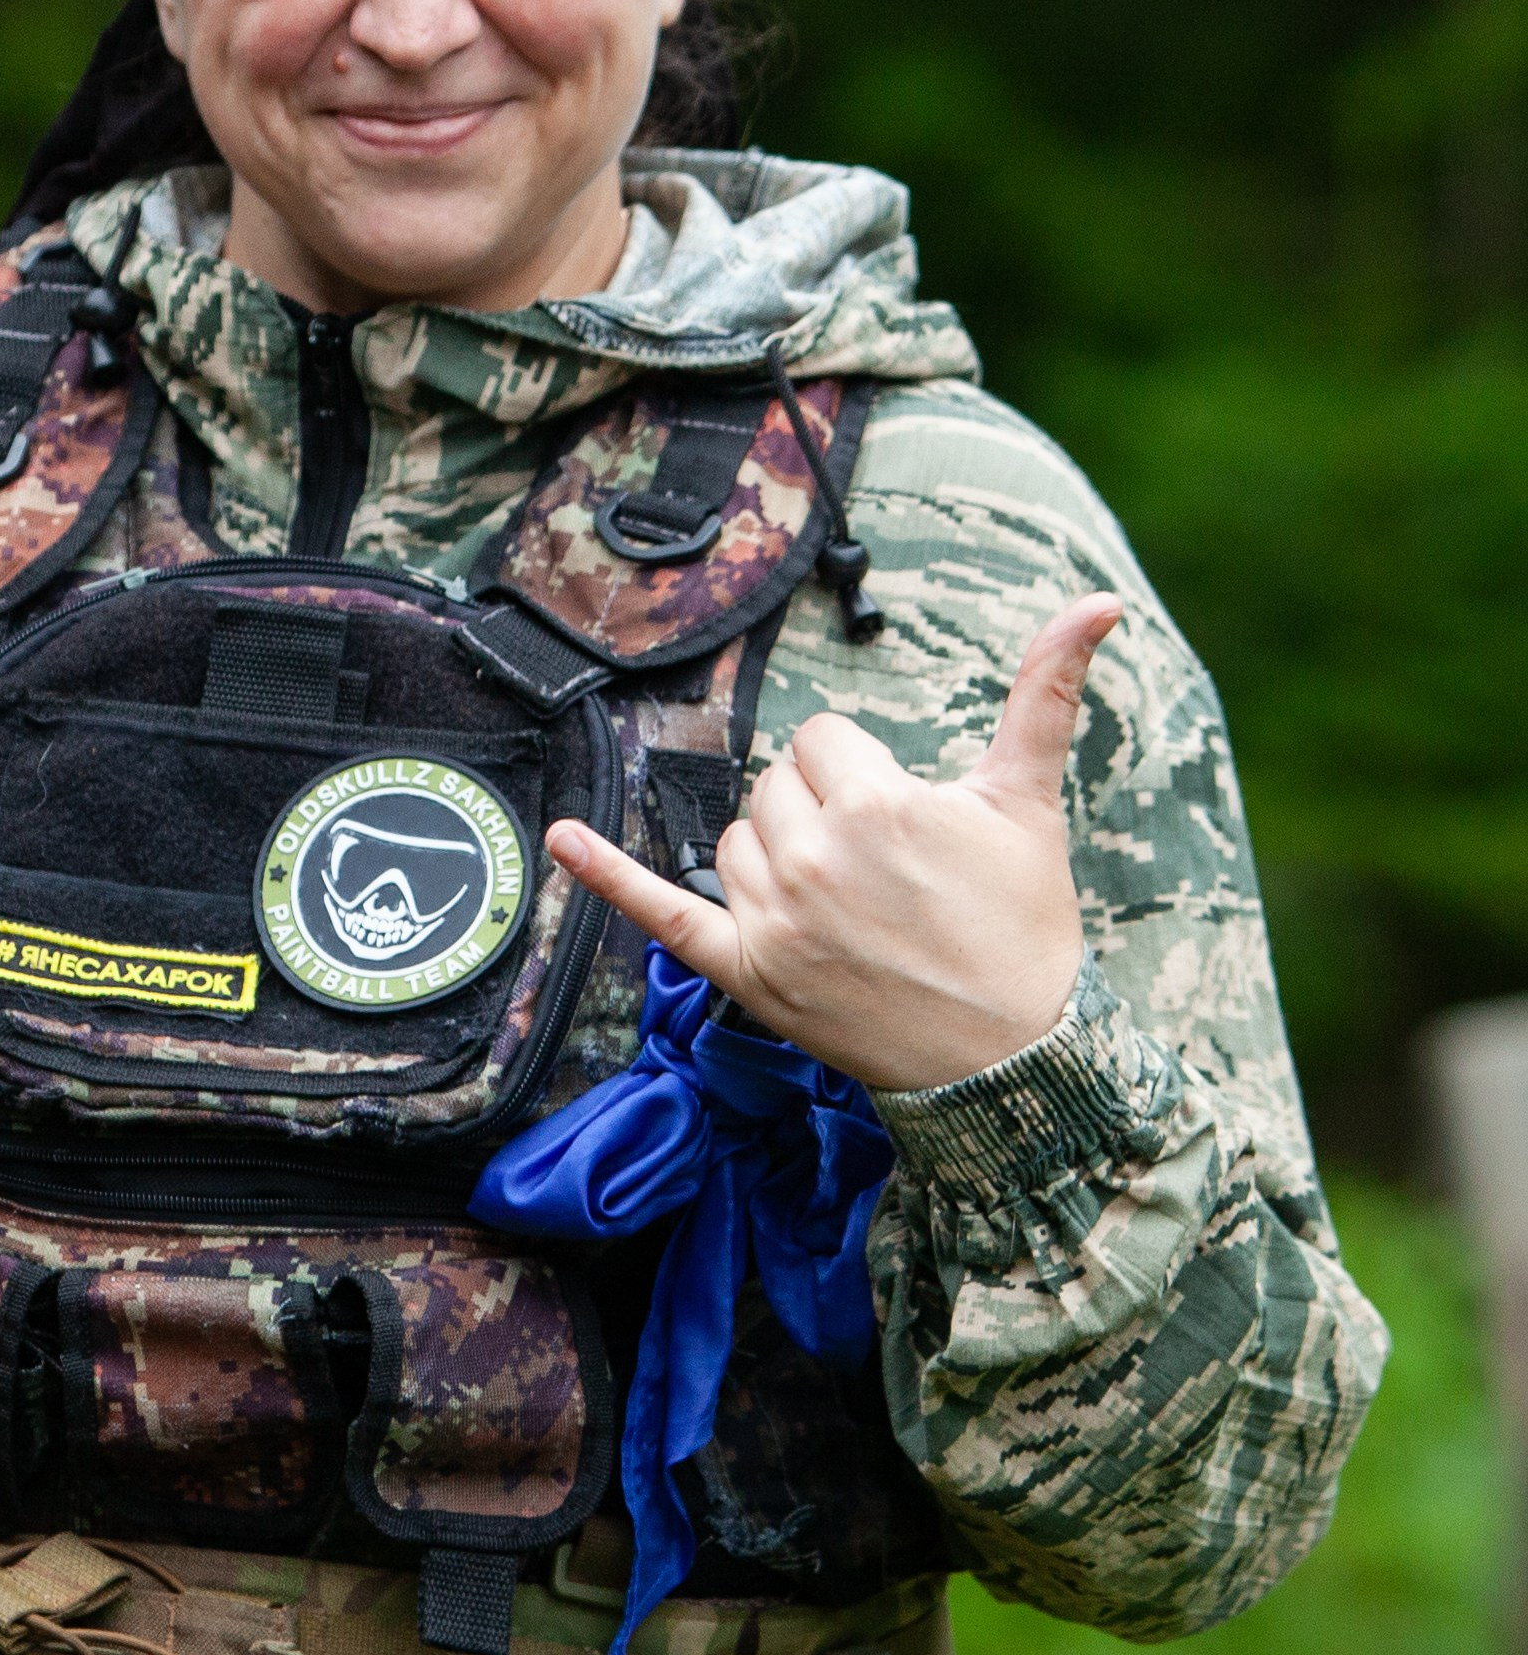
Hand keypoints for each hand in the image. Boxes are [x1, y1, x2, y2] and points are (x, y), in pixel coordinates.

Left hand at [547, 595, 1123, 1092]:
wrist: (1013, 1054)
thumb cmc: (1023, 926)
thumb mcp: (1030, 802)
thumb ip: (1048, 693)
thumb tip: (1098, 600)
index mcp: (877, 805)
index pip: (823, 743)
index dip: (862, 775)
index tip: (900, 823)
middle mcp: (814, 859)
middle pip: (775, 787)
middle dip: (818, 812)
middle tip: (880, 871)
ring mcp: (773, 920)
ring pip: (734, 840)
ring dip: (772, 855)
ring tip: (841, 900)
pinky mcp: (747, 973)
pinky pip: (659, 913)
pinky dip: (604, 876)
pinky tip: (557, 841)